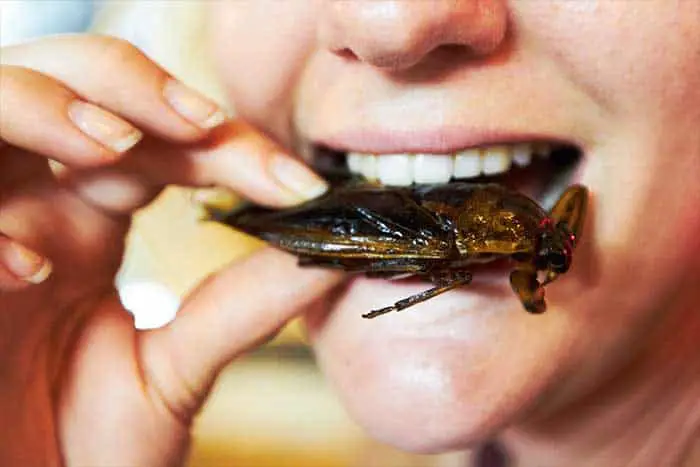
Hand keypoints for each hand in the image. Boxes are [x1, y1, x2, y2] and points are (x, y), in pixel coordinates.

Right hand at [0, 35, 339, 465]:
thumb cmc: (83, 446)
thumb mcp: (174, 373)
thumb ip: (240, 309)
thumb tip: (330, 254)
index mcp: (90, 221)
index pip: (161, 142)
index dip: (229, 145)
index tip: (299, 187)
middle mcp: (35, 208)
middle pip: (70, 82)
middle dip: (135, 87)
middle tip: (201, 124)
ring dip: (51, 110)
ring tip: (114, 149)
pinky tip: (28, 271)